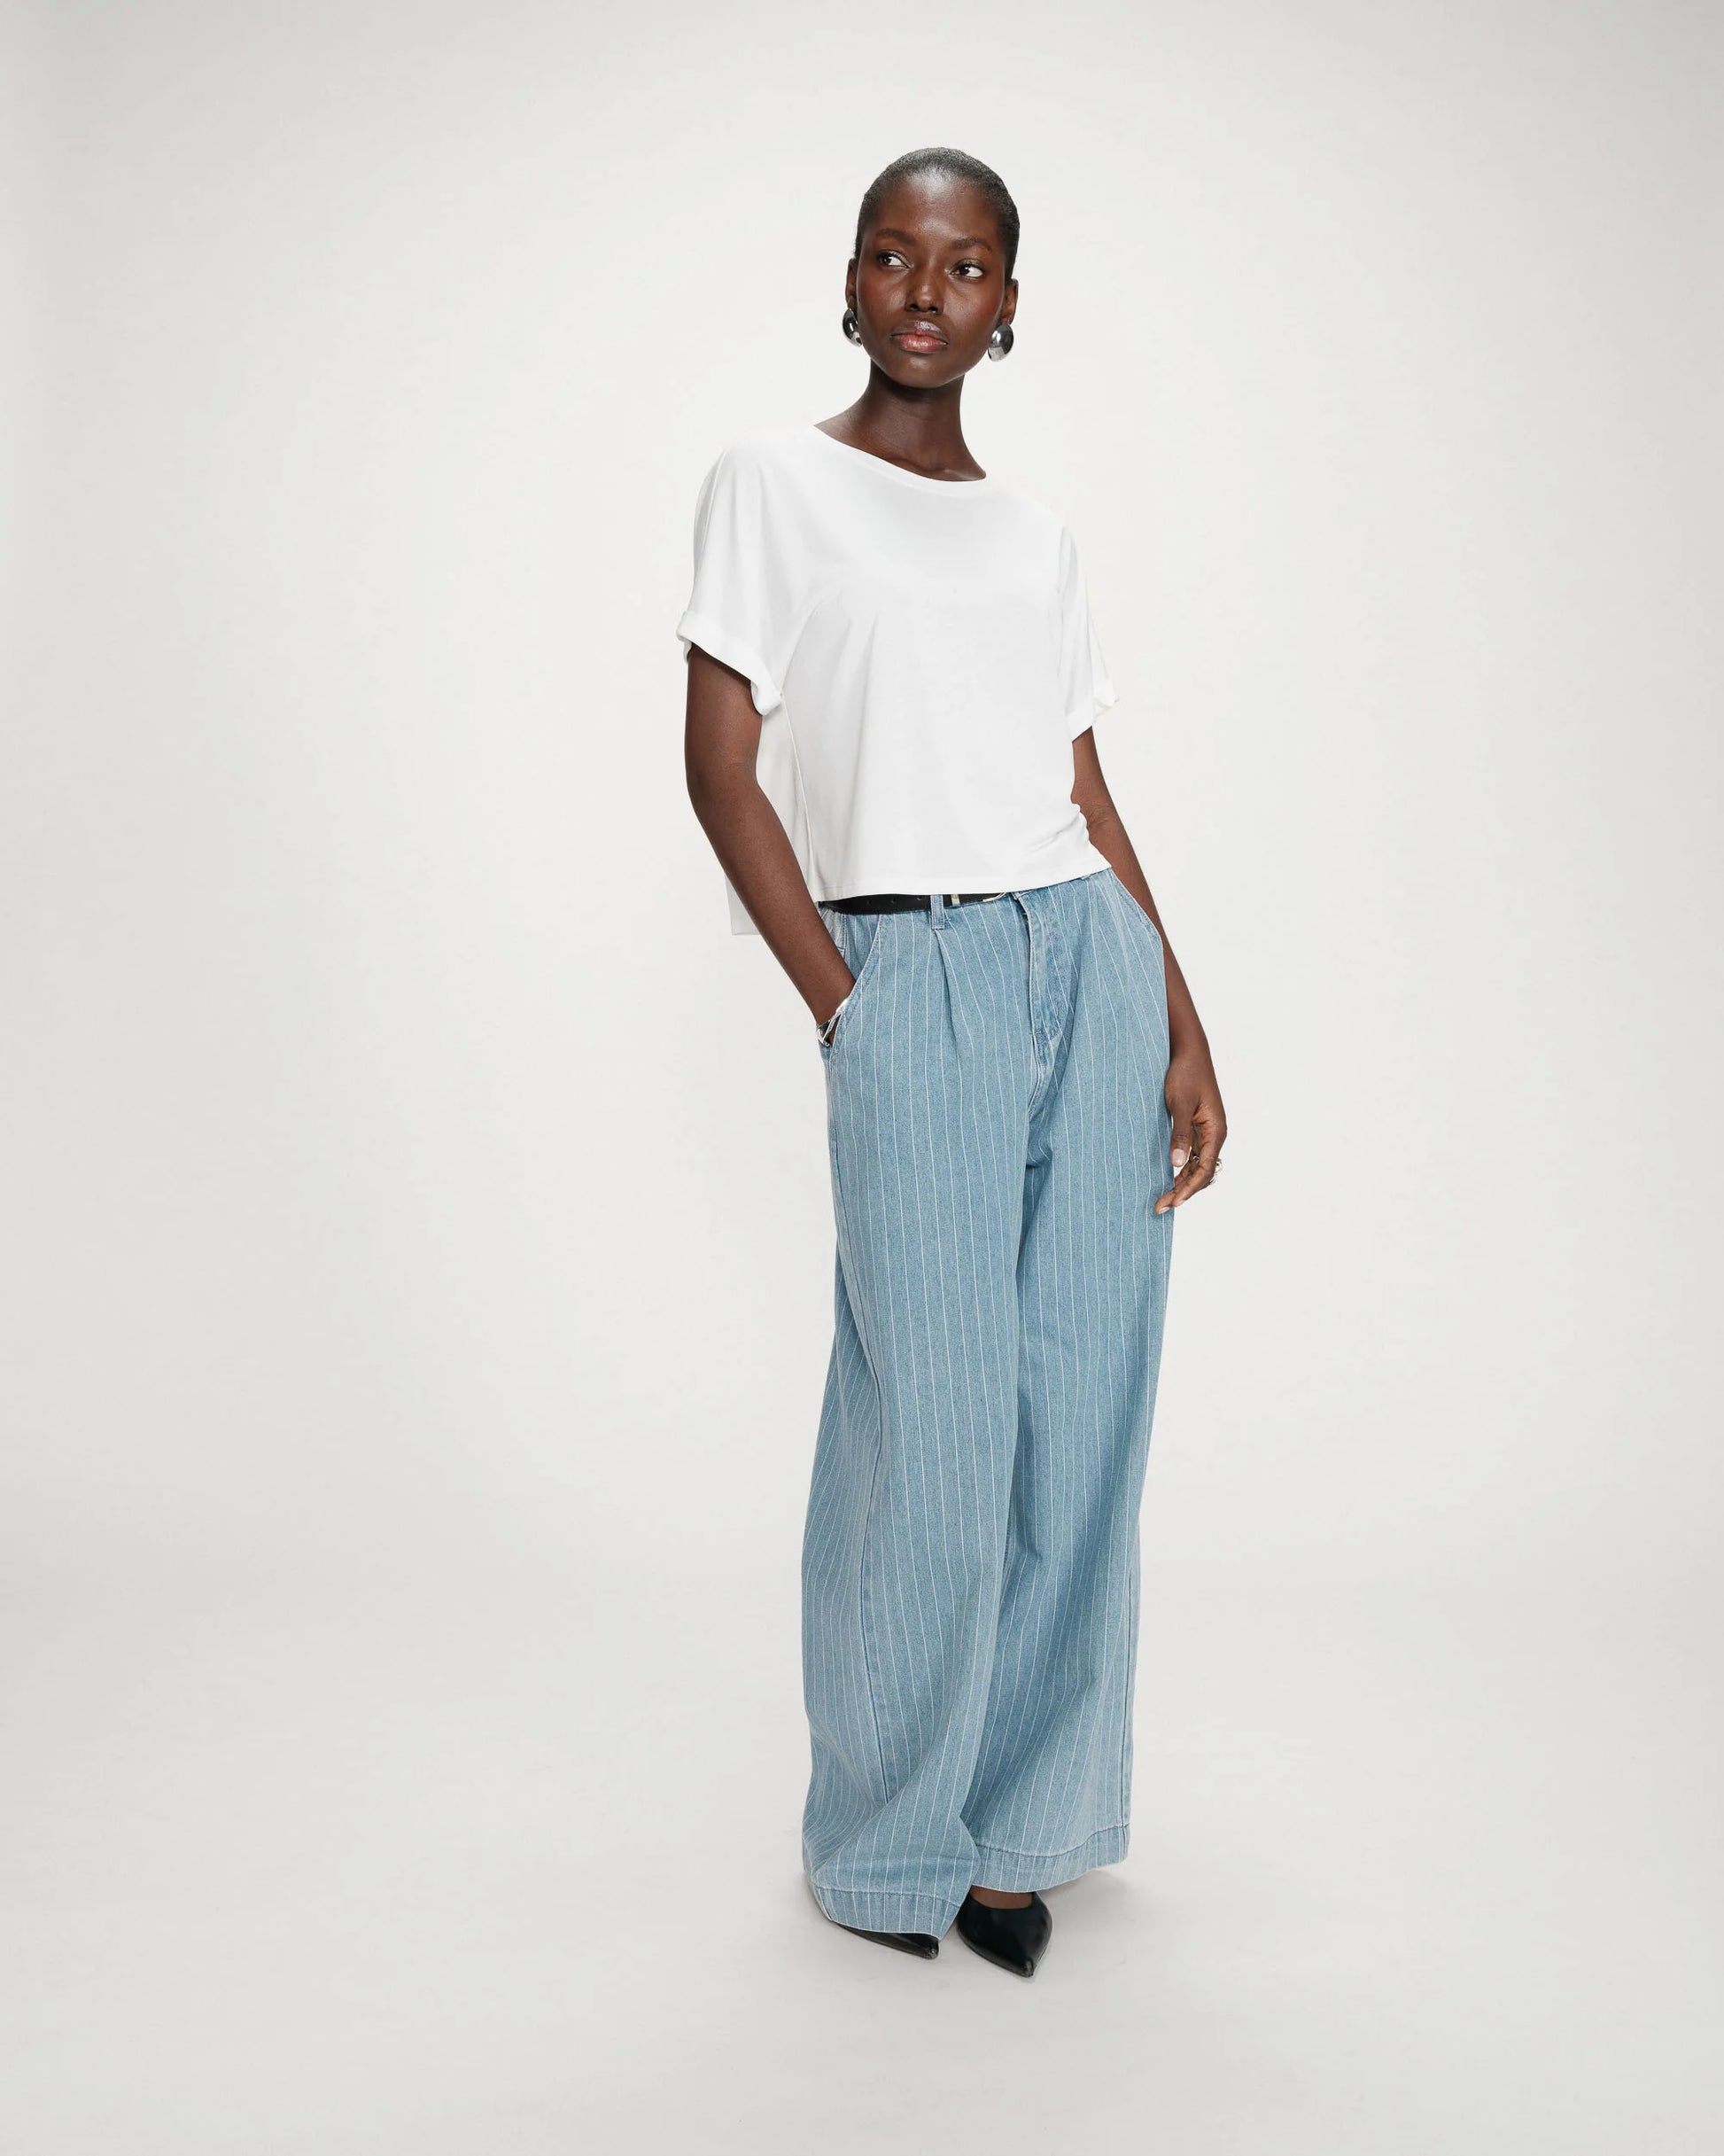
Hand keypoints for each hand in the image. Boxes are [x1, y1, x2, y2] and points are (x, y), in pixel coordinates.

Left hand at [1156, 1049, 1225, 1212]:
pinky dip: (1178, 1168)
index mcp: (1216, 1130)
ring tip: (1160, 1198)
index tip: (1173, 1202)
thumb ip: (1179, 1133)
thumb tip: (1177, 1164)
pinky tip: (1164, 1177)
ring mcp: (1204, 1131)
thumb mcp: (1179, 1103)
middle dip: (1181, 1190)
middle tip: (1159, 1207)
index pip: (1206, 1170)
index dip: (1189, 1189)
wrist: (1187, 1051)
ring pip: (1195, 1166)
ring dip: (1180, 1182)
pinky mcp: (1194, 1126)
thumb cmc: (1185, 1073)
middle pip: (1201, 1172)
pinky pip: (1190, 1154)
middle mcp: (1214, 1134)